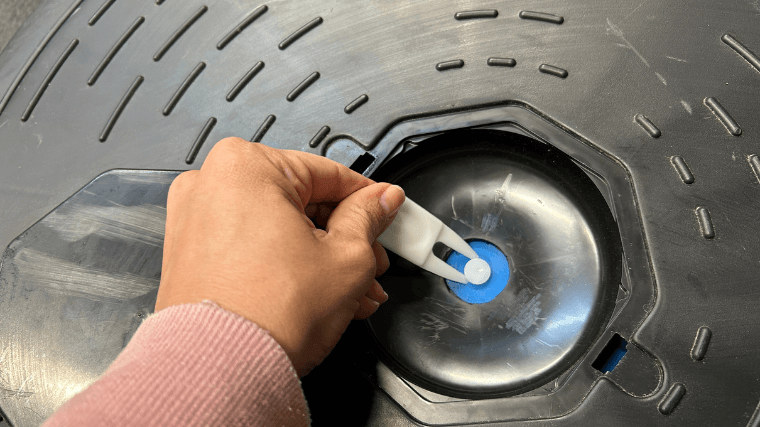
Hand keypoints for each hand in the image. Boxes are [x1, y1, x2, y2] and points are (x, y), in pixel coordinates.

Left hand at [155, 137, 404, 375]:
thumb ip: (368, 218)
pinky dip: (284, 263)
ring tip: (350, 290)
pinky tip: (316, 292)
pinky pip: (251, 245)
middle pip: (301, 203)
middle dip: (343, 238)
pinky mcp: (189, 253)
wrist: (221, 369)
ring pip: (278, 228)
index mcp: (246, 166)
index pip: (328, 174)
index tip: (384, 211)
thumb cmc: (269, 314)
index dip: (367, 199)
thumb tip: (381, 201)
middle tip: (370, 263)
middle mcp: (212, 183)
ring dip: (319, 257)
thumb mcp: (347, 258)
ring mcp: (195, 219)